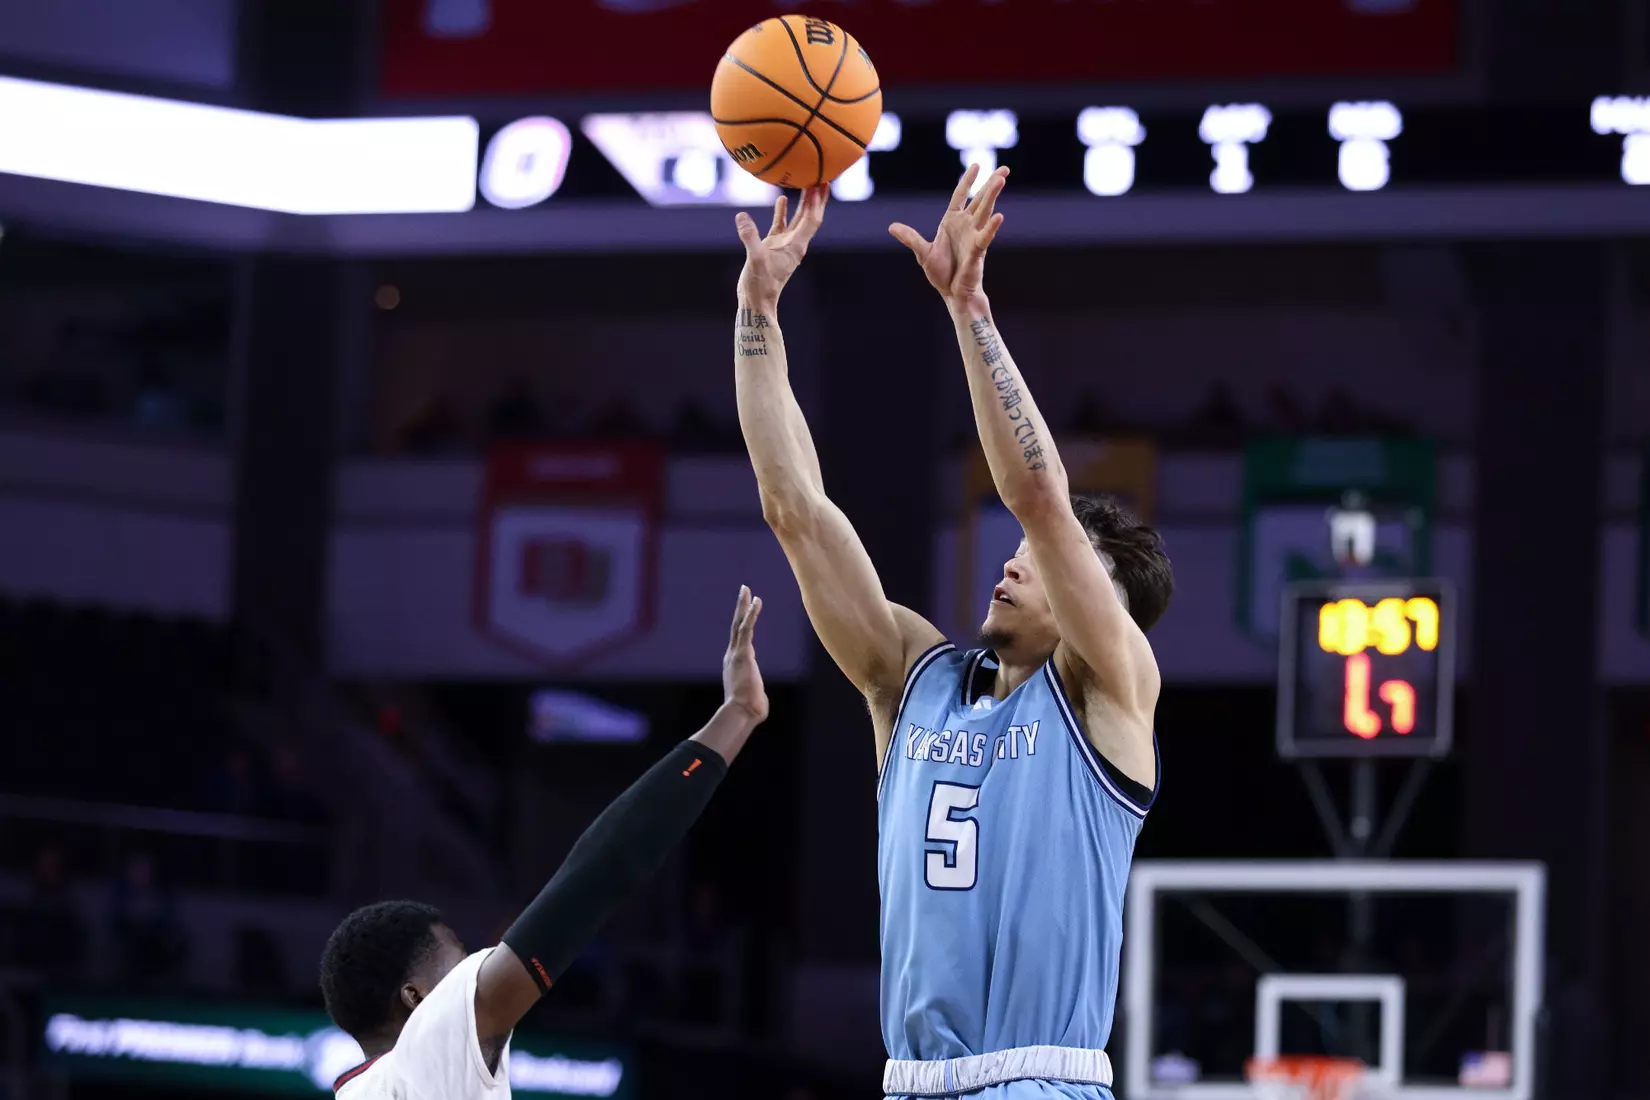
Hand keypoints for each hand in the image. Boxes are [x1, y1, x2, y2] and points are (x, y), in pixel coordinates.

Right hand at [722, 585, 767, 723]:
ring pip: (739, 624)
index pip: (740, 639)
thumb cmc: (749, 711)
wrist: (741, 713)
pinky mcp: (743, 653)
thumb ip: (754, 693)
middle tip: (743, 591)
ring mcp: (736, 653)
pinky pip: (746, 630)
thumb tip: (758, 703)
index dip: (744, 623)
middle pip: (736, 626)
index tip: (747, 611)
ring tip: (746, 589)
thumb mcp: (753, 697)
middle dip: (740, 607)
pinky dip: (750, 615)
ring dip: (743, 605)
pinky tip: (755, 602)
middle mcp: (732, 655)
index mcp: (735, 664)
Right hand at [735, 185, 827, 308]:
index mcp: (796, 246)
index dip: (817, 201)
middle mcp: (794, 244)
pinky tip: (782, 198)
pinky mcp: (773, 247)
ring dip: (804, 202)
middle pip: (810, 216)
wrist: (756, 302)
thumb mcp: (754, 259)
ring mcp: (784, 245)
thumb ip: (749, 237)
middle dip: (816, 198)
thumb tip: (741, 216)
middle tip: (822, 176)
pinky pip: (781, 225)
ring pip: (798, 219)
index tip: (821, 183)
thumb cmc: (759, 285)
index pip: (811, 219)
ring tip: (808, 183)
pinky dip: (783, 212)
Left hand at [889, 164, 1006, 306]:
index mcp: (952, 222)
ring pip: (984, 212)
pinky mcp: (977, 251)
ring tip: (1001, 180)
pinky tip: (998, 216)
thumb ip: (911, 238)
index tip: (977, 165)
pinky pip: (985, 236)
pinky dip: (991, 227)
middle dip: (991, 184)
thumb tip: (892, 227)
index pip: (961, 195)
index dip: (968, 180)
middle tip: (1005, 169)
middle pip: (979, 199)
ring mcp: (973, 236)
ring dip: (992, 196)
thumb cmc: (942, 274)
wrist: (952, 294)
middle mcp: (966, 226)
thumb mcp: (923, 253)